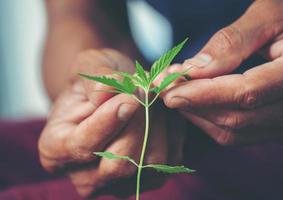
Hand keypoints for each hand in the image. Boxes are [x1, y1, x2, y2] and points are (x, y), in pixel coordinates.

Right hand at [38, 49, 184, 196]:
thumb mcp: (89, 66)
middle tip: (147, 91)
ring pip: (149, 164)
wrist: (115, 94)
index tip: (130, 96)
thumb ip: (94, 79)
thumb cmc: (97, 82)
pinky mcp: (148, 180)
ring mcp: (118, 184)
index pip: (83, 145)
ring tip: (154, 98)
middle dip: (139, 123)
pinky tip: (164, 111)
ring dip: (158, 124)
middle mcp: (84, 176)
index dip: (109, 121)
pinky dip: (172, 132)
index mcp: (56, 149)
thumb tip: (107, 92)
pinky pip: (170, 160)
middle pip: (118, 163)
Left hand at [162, 0, 282, 144]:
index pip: (246, 93)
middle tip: (164, 88)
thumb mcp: (271, 14)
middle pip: (237, 119)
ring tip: (177, 93)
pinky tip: (197, 103)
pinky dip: (213, 120)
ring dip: (200, 115)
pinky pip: (242, 134)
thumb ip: (233, 42)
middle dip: (194, 105)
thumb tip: (194, 69)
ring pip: (236, 132)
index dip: (202, 94)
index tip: (169, 90)